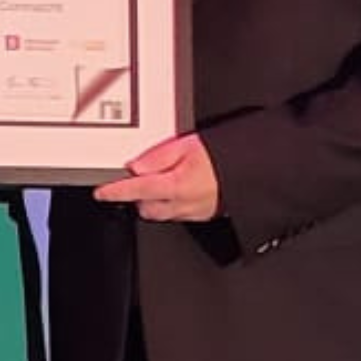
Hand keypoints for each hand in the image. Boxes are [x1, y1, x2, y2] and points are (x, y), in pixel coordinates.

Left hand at [92, 133, 220, 221]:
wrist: (259, 172)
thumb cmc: (229, 156)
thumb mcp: (190, 144)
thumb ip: (159, 156)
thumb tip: (136, 166)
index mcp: (175, 185)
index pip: (135, 190)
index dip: (114, 191)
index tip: (101, 192)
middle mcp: (182, 204)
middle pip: (145, 207)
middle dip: (138, 195)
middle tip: (140, 177)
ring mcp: (193, 212)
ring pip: (161, 214)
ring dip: (154, 202)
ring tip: (162, 181)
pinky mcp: (204, 215)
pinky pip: (178, 214)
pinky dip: (172, 204)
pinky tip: (180, 189)